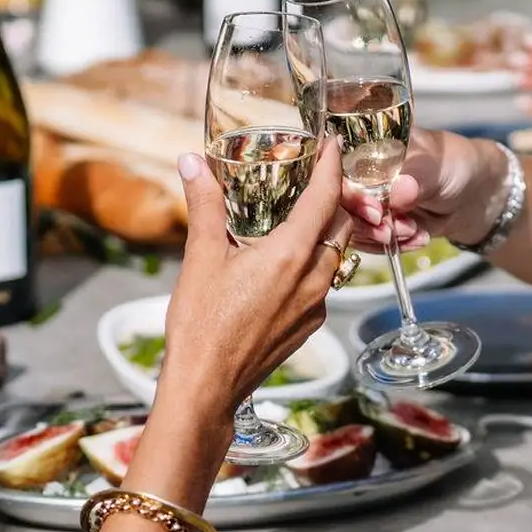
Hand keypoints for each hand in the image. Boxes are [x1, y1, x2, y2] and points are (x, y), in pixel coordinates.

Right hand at [162, 138, 352, 418]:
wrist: (207, 387)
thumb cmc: (202, 324)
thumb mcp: (200, 256)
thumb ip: (204, 204)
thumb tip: (192, 163)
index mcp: (291, 254)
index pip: (326, 197)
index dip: (331, 166)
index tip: (330, 145)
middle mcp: (314, 278)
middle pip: (340, 224)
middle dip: (333, 196)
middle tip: (312, 176)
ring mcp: (316, 304)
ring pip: (335, 253)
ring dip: (325, 229)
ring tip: (298, 213)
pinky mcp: (309, 324)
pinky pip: (324, 281)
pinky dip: (314, 259)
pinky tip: (284, 259)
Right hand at [340, 129, 505, 252]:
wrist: (477, 195)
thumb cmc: (455, 164)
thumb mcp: (438, 165)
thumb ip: (418, 176)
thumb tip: (400, 190)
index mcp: (365, 149)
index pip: (338, 173)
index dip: (351, 195)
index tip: (374, 211)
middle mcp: (359, 176)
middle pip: (340, 205)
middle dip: (367, 224)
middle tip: (392, 231)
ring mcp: (367, 203)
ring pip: (355, 228)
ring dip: (384, 237)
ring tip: (415, 233)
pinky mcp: (378, 225)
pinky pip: (372, 242)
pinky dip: (395, 246)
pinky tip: (418, 239)